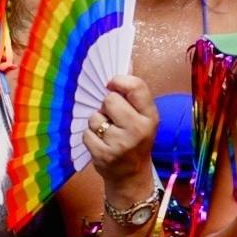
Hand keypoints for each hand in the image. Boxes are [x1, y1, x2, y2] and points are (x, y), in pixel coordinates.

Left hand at [84, 75, 157, 199]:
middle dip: (106, 106)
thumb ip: (133, 92)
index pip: (136, 87)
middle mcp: (138, 129)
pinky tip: (100, 143)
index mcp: (150, 116)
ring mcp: (121, 144)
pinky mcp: (103, 155)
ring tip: (107, 133)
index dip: (119, 80)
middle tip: (112, 117)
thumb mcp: (141, 117)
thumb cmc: (134, 140)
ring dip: (96, 123)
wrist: (131, 176)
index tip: (111, 83)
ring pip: (95, 117)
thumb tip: (126, 60)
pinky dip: (89, 137)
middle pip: (110, 100)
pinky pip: (86, 133)